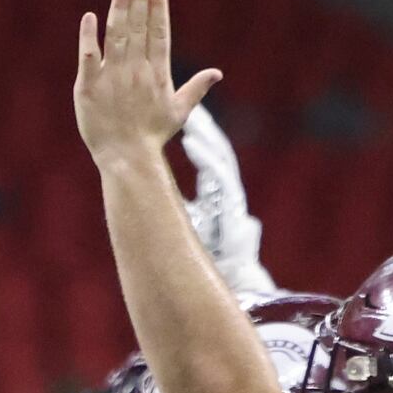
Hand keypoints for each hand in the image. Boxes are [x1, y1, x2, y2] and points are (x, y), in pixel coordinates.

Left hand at [76, 0, 222, 171]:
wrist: (126, 157)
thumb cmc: (152, 136)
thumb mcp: (179, 111)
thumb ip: (196, 88)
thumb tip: (217, 73)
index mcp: (157, 73)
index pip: (159, 32)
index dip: (158, 7)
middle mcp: (136, 70)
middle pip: (139, 28)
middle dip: (141, 0)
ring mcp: (112, 77)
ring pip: (116, 36)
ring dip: (120, 9)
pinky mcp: (89, 87)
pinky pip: (88, 56)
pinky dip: (88, 37)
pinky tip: (90, 17)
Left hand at [177, 102, 270, 297]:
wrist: (234, 280)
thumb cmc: (212, 257)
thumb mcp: (194, 229)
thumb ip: (182, 212)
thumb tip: (159, 199)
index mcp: (218, 196)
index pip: (210, 162)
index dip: (200, 143)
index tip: (187, 124)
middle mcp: (227, 194)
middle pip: (217, 155)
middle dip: (205, 133)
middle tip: (191, 111)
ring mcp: (232, 201)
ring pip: (221, 163)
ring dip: (206, 142)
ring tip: (192, 124)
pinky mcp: (233, 210)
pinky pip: (220, 180)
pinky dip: (207, 161)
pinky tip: (194, 145)